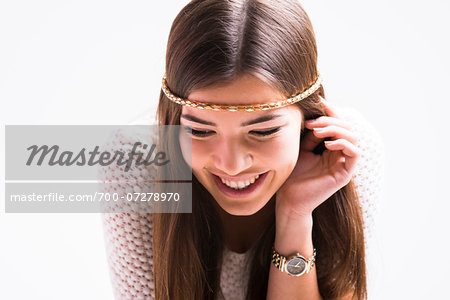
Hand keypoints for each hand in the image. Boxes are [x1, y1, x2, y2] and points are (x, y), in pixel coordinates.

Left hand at [276, 97, 359, 219]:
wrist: (289, 199)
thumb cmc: (292, 175)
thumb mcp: (301, 148)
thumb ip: (311, 134)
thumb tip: (315, 115)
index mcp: (330, 147)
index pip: (338, 123)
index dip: (331, 111)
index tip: (319, 101)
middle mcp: (340, 154)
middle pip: (347, 127)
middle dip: (329, 120)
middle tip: (311, 123)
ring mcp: (344, 164)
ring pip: (353, 137)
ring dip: (335, 129)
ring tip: (316, 131)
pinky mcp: (345, 174)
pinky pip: (355, 153)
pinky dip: (343, 144)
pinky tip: (327, 144)